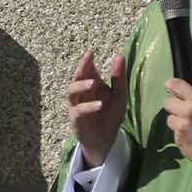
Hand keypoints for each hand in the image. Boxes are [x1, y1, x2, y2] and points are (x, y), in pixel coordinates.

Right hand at [67, 51, 128, 166]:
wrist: (105, 139)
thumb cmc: (110, 115)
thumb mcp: (119, 95)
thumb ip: (118, 77)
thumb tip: (119, 55)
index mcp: (91, 84)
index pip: (87, 70)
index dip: (87, 61)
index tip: (91, 52)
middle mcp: (82, 92)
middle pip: (77, 76)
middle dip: (81, 67)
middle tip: (88, 58)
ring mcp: (77, 105)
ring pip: (72, 91)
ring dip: (81, 85)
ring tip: (94, 82)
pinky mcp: (76, 118)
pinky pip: (79, 110)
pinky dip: (88, 107)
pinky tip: (99, 104)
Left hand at [163, 74, 191, 165]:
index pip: (175, 85)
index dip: (172, 85)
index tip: (172, 88)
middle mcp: (186, 112)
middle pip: (167, 103)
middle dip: (174, 106)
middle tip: (185, 112)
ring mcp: (180, 127)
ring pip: (170, 119)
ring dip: (177, 122)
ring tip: (190, 127)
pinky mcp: (177, 140)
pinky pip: (174, 134)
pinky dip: (180, 134)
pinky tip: (191, 137)